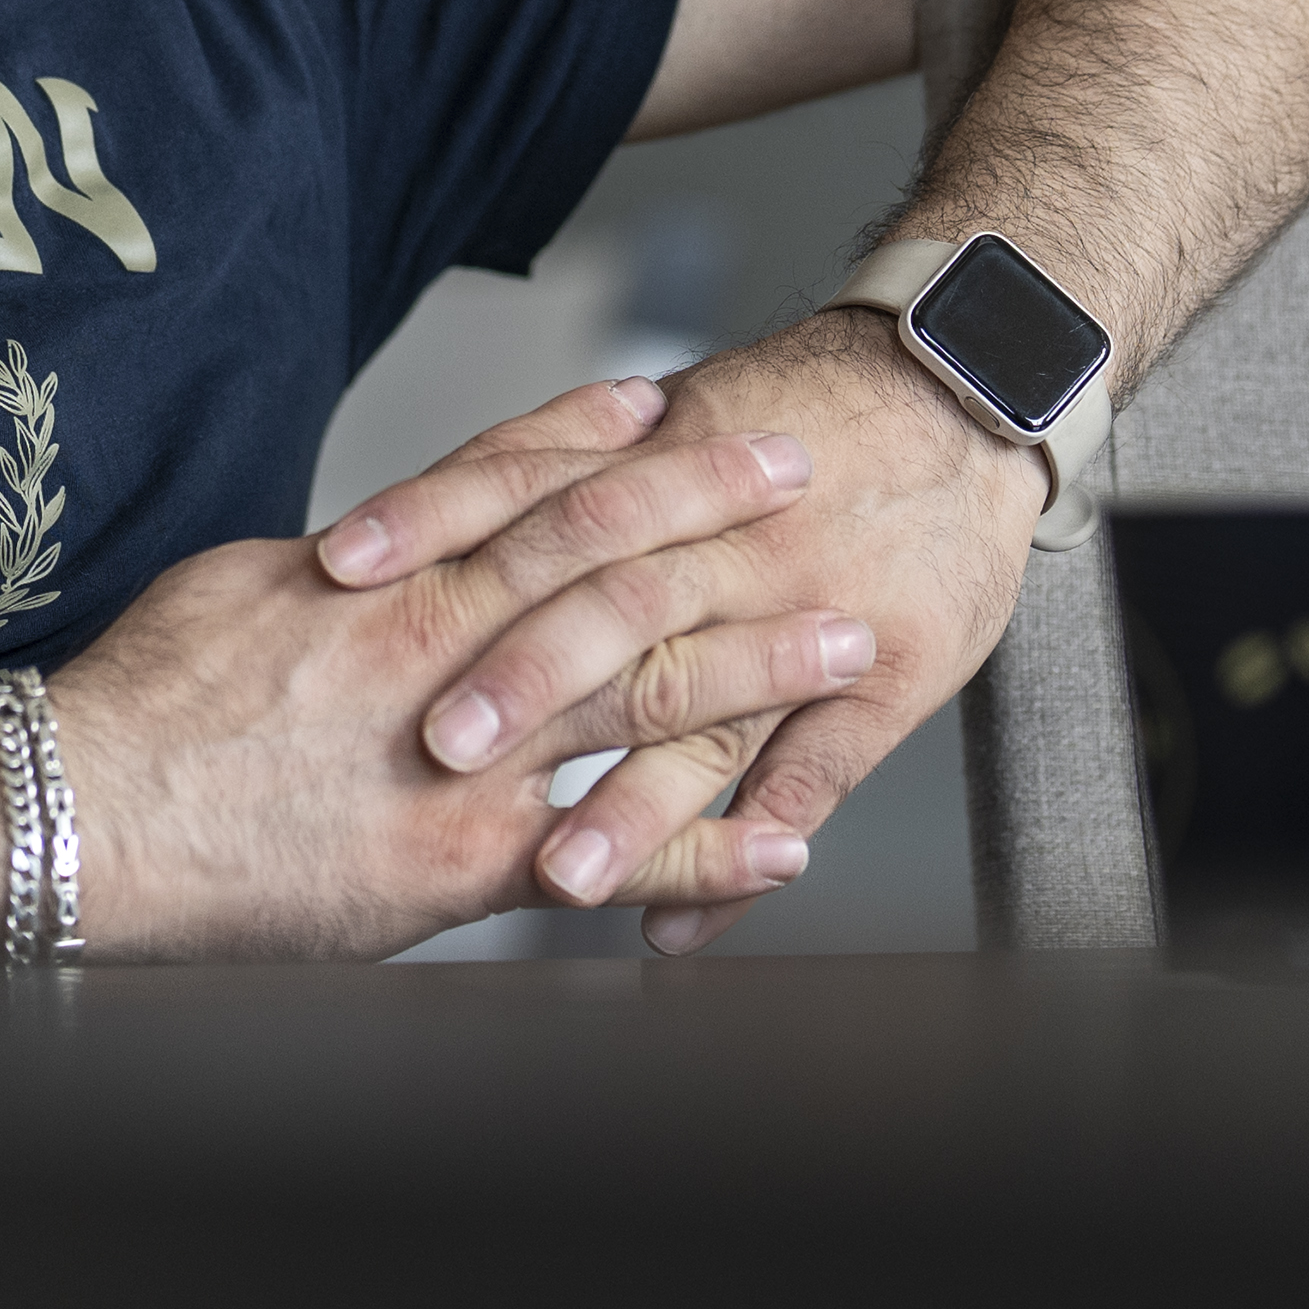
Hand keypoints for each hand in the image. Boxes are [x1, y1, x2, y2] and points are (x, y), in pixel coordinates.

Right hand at [44, 386, 858, 957]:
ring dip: (755, 666)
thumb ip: (333, 573)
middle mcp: (441, 649)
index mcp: (385, 578)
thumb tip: (376, 548)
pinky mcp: (461, 866)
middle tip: (805, 478)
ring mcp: (462, 758)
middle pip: (608, 560)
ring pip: (638, 694)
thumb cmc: (140, 709)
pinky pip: (608, 859)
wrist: (82, 819)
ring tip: (848, 643)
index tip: (677, 401)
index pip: (518, 483)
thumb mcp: (239, 595)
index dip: (604, 437)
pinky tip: (781, 845)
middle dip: (716, 515)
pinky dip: (702, 855)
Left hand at [315, 306, 1039, 954]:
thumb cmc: (818, 409)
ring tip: (562, 877)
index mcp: (672, 468)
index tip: (340, 571)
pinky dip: (738, 863)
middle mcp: (731, 546)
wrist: (967, 383)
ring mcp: (808, 615)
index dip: (437, 525)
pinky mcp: (883, 677)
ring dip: (631, 807)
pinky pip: (807, 780)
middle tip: (437, 746)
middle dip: (529, 682)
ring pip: (707, 718)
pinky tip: (678, 924)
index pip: (536, 495)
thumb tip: (462, 514)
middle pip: (616, 612)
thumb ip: (588, 468)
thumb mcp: (692, 415)